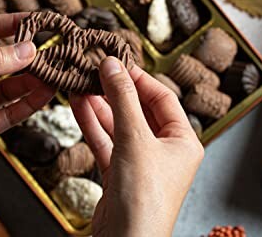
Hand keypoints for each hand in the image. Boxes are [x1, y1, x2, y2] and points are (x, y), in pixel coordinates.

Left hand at [0, 13, 54, 234]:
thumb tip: (26, 49)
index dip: (10, 24)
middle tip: (51, 49)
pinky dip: (30, 103)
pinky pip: (11, 112)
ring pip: (11, 87)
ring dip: (32, 79)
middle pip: (2, 60)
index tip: (35, 21)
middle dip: (26, 54)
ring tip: (54, 72)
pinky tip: (45, 93)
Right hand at [70, 57, 203, 236]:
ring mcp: (140, 162)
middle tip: (95, 71)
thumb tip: (113, 66)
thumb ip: (122, 100)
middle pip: (138, 110)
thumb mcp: (135, 139)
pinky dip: (92, 124)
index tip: (118, 63)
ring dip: (99, 106)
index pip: (162, 98)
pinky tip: (78, 106)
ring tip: (80, 84)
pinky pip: (106, 142)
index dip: (139, 79)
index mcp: (183, 141)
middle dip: (115, 91)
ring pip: (118, 125)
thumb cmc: (144, 199)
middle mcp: (164, 150)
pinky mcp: (119, 173)